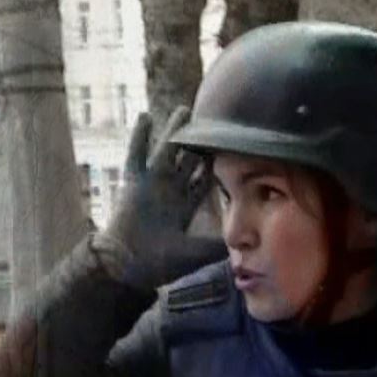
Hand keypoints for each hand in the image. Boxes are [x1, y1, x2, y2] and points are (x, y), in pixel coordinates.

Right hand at [101, 108, 216, 288]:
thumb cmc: (160, 263)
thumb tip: (247, 244)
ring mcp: (151, 185)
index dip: (216, 164)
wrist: (130, 266)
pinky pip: (137, 155)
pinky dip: (139, 137)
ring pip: (166, 152)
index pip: (203, 180)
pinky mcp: (134, 182)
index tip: (231, 147)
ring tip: (184, 110)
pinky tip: (145, 116)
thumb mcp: (198, 253)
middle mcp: (168, 192)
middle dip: (198, 143)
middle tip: (210, 121)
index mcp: (182, 207)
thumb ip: (220, 245)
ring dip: (174, 132)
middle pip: (186, 160)